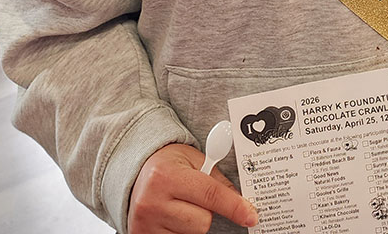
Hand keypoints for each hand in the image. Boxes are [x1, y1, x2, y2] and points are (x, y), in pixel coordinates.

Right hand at [127, 142, 257, 233]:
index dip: (234, 206)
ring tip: (180, 206)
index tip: (250, 216)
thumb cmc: (168, 165)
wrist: (137, 172)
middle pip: (202, 221)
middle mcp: (153, 201)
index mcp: (166, 176)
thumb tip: (243, 203)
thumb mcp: (194, 161)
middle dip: (206, 211)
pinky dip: (181, 231)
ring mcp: (146, 224)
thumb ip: (217, 181)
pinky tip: (173, 218)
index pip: (209, 194)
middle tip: (194, 197)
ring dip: (193, 222)